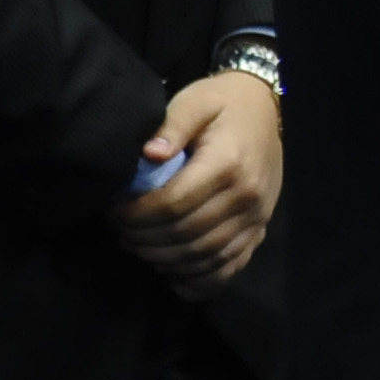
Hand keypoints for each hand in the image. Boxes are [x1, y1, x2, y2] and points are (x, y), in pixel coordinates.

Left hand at [113, 71, 281, 299]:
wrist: (266, 108)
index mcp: (228, 163)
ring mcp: (256, 217)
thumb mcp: (195, 101)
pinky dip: (197, 279)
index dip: (135, 215)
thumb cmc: (223, 104)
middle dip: (142, 239)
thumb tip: (149, 154)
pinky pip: (228, 268)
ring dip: (163, 259)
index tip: (113, 209)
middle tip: (120, 229)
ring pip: (203, 257)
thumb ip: (172, 124)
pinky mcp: (259, 229)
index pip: (172, 205)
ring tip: (140, 244)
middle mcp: (247, 195)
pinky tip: (173, 270)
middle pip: (184, 236)